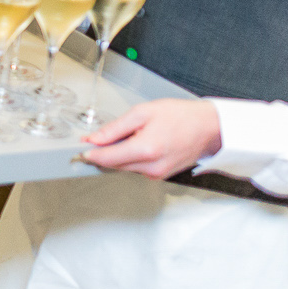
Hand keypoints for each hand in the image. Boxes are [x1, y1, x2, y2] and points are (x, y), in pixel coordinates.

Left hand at [82, 99, 222, 178]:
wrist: (209, 128)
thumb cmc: (181, 116)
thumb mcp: (143, 112)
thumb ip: (114, 128)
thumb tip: (93, 139)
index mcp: (146, 150)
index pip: (106, 159)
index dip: (89, 153)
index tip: (77, 149)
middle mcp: (151, 167)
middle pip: (113, 165)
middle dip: (104, 152)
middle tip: (102, 137)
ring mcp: (157, 175)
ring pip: (124, 167)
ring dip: (120, 154)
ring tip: (133, 135)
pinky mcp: (160, 176)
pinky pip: (136, 168)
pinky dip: (132, 157)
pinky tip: (141, 143)